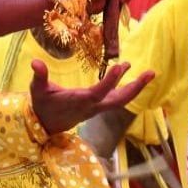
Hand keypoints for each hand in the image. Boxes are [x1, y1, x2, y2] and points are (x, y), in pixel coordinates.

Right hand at [30, 60, 153, 134]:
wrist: (45, 125)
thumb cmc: (42, 105)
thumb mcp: (38, 90)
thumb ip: (39, 76)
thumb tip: (35, 62)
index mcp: (79, 101)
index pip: (98, 92)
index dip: (110, 81)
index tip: (120, 66)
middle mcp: (92, 106)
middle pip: (119, 100)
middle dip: (136, 88)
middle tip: (151, 73)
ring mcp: (96, 108)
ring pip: (120, 100)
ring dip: (135, 88)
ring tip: (147, 73)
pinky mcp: (97, 107)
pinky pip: (115, 99)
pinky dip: (125, 88)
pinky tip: (127, 74)